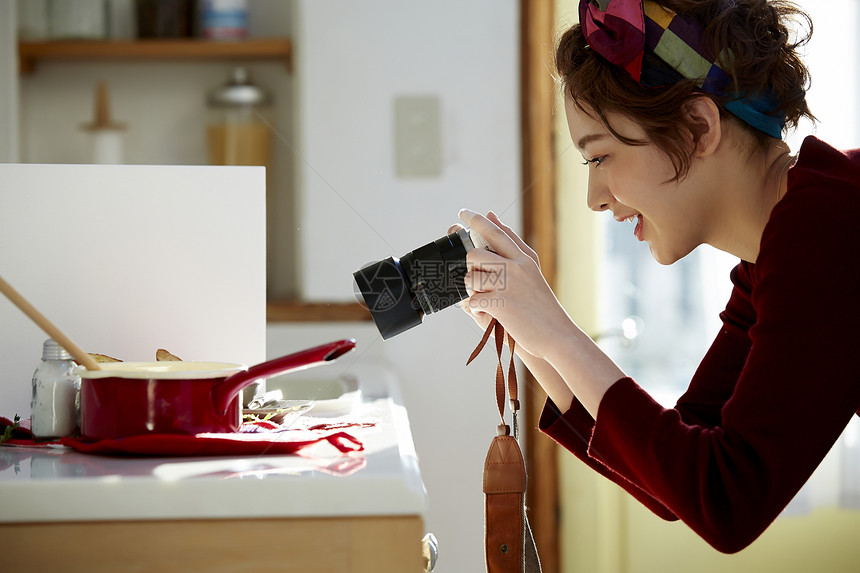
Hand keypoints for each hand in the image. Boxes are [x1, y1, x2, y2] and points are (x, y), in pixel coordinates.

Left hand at [454, 209, 573, 359]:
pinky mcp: (501, 304)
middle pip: (474, 254)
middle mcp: (516, 267)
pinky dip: (478, 310)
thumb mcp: (531, 270)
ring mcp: (508, 285)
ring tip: (488, 299)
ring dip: (473, 291)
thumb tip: (491, 215)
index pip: (496, 231)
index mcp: (524, 258)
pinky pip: (473, 301)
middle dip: (470, 268)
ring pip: (470, 278)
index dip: (477, 220)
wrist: (558, 335)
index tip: (463, 212)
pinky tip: (490, 313)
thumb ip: (512, 244)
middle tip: (480, 280)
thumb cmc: (541, 304)